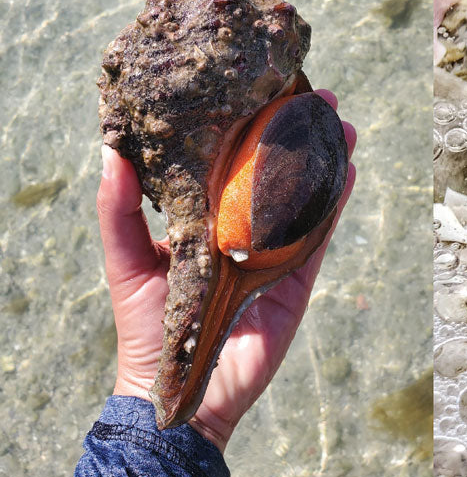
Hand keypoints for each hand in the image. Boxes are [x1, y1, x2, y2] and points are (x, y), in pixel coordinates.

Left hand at [100, 90, 356, 449]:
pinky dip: (335, 202)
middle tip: (319, 97)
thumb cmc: (146, 326)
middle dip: (299, 135)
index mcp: (202, 219)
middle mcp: (241, 229)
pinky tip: (348, 169)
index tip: (265, 91)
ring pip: (305, 196)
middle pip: (276, 172)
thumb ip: (118, 209)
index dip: (250, 128)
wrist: (180, 385)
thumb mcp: (125, 259)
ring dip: (326, 159)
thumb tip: (110, 151)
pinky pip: (320, 234)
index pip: (230, 163)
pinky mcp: (295, 278)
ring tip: (343, 125)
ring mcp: (272, 252)